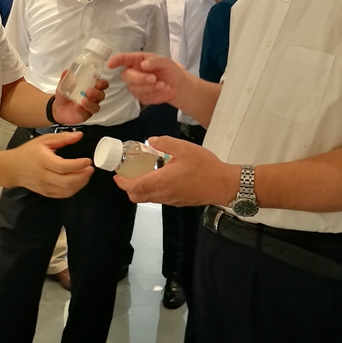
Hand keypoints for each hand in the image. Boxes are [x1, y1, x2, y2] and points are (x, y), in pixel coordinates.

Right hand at [8, 132, 93, 197]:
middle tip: (90, 168)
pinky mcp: (46, 193)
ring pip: (66, 190)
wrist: (12, 168)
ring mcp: (44, 186)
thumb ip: (62, 138)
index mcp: (43, 161)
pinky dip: (73, 190)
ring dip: (80, 184)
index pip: (63, 167)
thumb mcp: (44, 140)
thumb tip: (79, 135)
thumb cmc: (28, 152)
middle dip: (83, 176)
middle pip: (66, 181)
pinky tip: (78, 182)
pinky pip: (62, 195)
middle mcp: (43, 176)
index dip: (78, 165)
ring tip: (86, 174)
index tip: (88, 161)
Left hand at [51, 73, 108, 124]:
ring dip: (92, 102)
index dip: (103, 83)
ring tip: (84, 99)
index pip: (102, 85)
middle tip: (89, 90)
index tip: (98, 82)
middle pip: (101, 95)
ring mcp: (90, 107)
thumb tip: (66, 70)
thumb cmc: (65, 95)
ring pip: (97, 105)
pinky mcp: (86, 114)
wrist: (57, 108)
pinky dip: (87, 108)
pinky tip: (81, 105)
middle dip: (97, 92)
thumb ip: (66, 78)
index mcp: (91, 87)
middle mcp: (93, 97)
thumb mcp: (64, 85)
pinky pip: (90, 112)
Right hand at [107, 53, 184, 105]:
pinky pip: (142, 97)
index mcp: (137, 60)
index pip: (122, 59)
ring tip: (163, 84)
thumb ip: (154, 61)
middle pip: (126, 76)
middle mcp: (133, 72)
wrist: (177, 84)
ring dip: (150, 88)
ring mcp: (135, 85)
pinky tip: (163, 89)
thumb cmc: (169, 69)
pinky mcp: (140, 96)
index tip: (110, 64)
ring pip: (134, 89)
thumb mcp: (165, 61)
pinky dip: (154, 94)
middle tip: (154, 78)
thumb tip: (143, 65)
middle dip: (140, 78)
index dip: (115, 61)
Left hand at [113, 135, 238, 206]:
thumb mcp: (184, 148)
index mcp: (161, 182)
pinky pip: (160, 198)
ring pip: (148, 198)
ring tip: (145, 171)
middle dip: (129, 186)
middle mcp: (163, 194)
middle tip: (129, 172)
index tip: (117, 174)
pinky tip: (161, 176)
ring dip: (141, 188)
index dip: (122, 182)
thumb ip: (165, 143)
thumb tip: (151, 140)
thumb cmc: (205, 167)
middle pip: (137, 196)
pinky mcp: (179, 201)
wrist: (224, 184)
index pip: (133, 187)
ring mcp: (171, 200)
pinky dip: (153, 190)